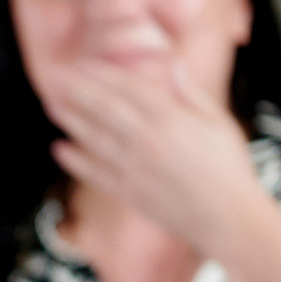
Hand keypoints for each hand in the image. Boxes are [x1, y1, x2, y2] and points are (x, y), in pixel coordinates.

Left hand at [44, 60, 270, 252]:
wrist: (227, 218)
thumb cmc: (230, 167)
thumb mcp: (218, 121)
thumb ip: (190, 93)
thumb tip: (174, 64)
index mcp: (170, 118)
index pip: (127, 87)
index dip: (101, 74)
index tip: (82, 64)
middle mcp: (146, 139)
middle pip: (104, 107)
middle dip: (77, 89)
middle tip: (55, 76)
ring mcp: (134, 167)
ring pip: (94, 137)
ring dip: (70, 119)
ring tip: (50, 104)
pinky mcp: (128, 193)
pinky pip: (95, 173)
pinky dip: (75, 161)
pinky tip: (59, 149)